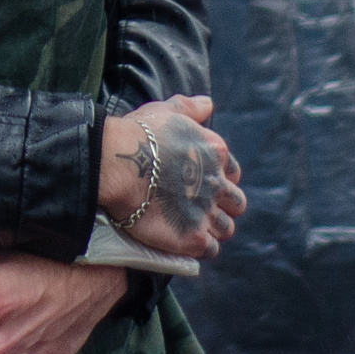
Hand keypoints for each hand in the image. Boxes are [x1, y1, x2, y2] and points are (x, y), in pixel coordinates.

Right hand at [99, 96, 245, 258]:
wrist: (119, 164)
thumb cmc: (139, 135)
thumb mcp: (166, 111)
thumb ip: (190, 108)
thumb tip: (208, 103)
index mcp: (215, 153)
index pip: (233, 172)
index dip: (220, 179)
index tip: (204, 183)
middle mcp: (217, 183)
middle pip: (236, 202)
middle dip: (223, 206)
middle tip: (201, 208)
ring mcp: (207, 212)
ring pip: (226, 228)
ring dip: (213, 229)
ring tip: (192, 227)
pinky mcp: (194, 237)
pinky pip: (211, 249)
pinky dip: (202, 248)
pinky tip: (186, 241)